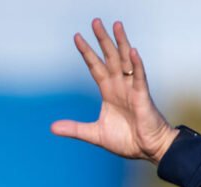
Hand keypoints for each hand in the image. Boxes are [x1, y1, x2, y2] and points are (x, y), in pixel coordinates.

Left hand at [51, 19, 179, 164]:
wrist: (148, 149)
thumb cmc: (127, 141)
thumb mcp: (95, 134)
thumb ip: (75, 129)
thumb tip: (53, 128)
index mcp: (109, 92)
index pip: (96, 66)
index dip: (87, 52)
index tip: (77, 37)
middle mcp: (120, 86)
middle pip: (110, 57)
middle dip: (102, 40)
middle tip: (96, 22)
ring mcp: (132, 89)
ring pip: (125, 60)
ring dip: (120, 43)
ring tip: (116, 25)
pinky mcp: (142, 96)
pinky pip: (139, 76)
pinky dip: (136, 64)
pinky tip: (132, 51)